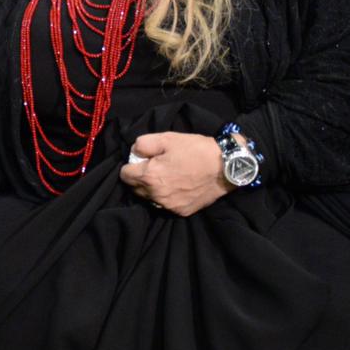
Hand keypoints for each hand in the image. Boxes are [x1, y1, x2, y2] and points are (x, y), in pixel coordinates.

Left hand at [119, 132, 234, 216]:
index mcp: (149, 176)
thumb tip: (134, 152)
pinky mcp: (181, 211)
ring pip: (149, 199)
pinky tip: (176, 186)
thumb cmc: (195, 150)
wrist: (225, 167)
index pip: (124, 175)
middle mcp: (156, 195)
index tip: (141, 161)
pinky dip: (166, 197)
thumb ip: (143, 144)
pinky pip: (165, 205)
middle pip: (135, 189)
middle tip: (153, 167)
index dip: (130, 166)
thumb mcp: (167, 138)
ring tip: (164, 177)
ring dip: (151, 190)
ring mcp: (169, 206)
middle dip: (139, 178)